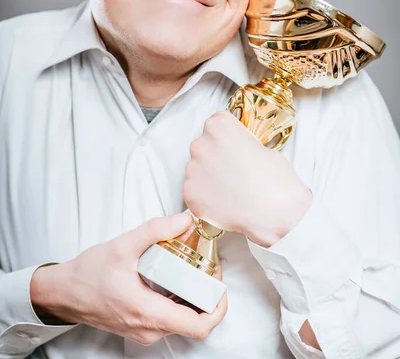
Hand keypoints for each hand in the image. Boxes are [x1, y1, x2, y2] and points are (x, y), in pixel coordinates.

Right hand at [30, 213, 226, 344]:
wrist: (63, 292)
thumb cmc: (88, 274)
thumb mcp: (123, 245)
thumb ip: (155, 230)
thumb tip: (184, 220)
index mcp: (148, 312)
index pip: (198, 326)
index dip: (218, 308)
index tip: (221, 287)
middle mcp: (148, 329)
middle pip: (193, 323)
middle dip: (207, 297)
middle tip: (208, 271)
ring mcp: (143, 331)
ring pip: (181, 321)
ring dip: (192, 298)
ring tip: (192, 270)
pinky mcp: (139, 327)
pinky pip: (168, 319)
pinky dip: (177, 300)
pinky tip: (173, 278)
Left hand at [184, 112, 311, 246]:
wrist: (275, 214)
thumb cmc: (275, 181)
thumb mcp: (264, 148)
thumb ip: (242, 145)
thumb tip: (237, 152)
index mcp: (219, 127)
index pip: (216, 124)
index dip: (227, 137)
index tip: (233, 147)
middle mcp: (201, 144)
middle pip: (204, 146)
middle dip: (215, 157)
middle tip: (234, 172)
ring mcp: (192, 169)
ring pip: (198, 170)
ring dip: (210, 177)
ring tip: (231, 190)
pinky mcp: (189, 194)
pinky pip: (195, 192)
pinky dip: (206, 197)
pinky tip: (224, 203)